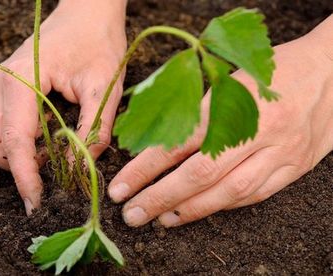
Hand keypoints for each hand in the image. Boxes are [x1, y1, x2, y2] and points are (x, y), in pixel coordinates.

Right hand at [0, 0, 126, 214]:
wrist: (87, 13)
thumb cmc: (98, 42)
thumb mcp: (104, 88)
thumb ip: (92, 132)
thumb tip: (78, 170)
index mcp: (21, 79)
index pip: (13, 141)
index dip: (24, 177)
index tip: (37, 202)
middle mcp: (0, 83)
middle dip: (14, 167)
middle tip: (50, 170)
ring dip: (17, 156)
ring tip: (53, 151)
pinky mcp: (5, 89)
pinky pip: (0, 128)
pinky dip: (18, 143)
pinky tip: (46, 138)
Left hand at [108, 17, 332, 227]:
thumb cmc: (272, 70)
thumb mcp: (230, 77)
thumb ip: (197, 108)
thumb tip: (155, 141)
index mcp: (234, 100)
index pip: (180, 141)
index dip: (145, 168)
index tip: (121, 187)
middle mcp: (258, 130)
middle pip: (201, 173)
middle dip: (160, 198)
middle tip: (132, 214)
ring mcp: (280, 152)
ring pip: (229, 191)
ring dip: (189, 210)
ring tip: (159, 219)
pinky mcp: (294, 167)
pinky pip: (254, 195)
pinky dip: (222, 207)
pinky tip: (198, 212)